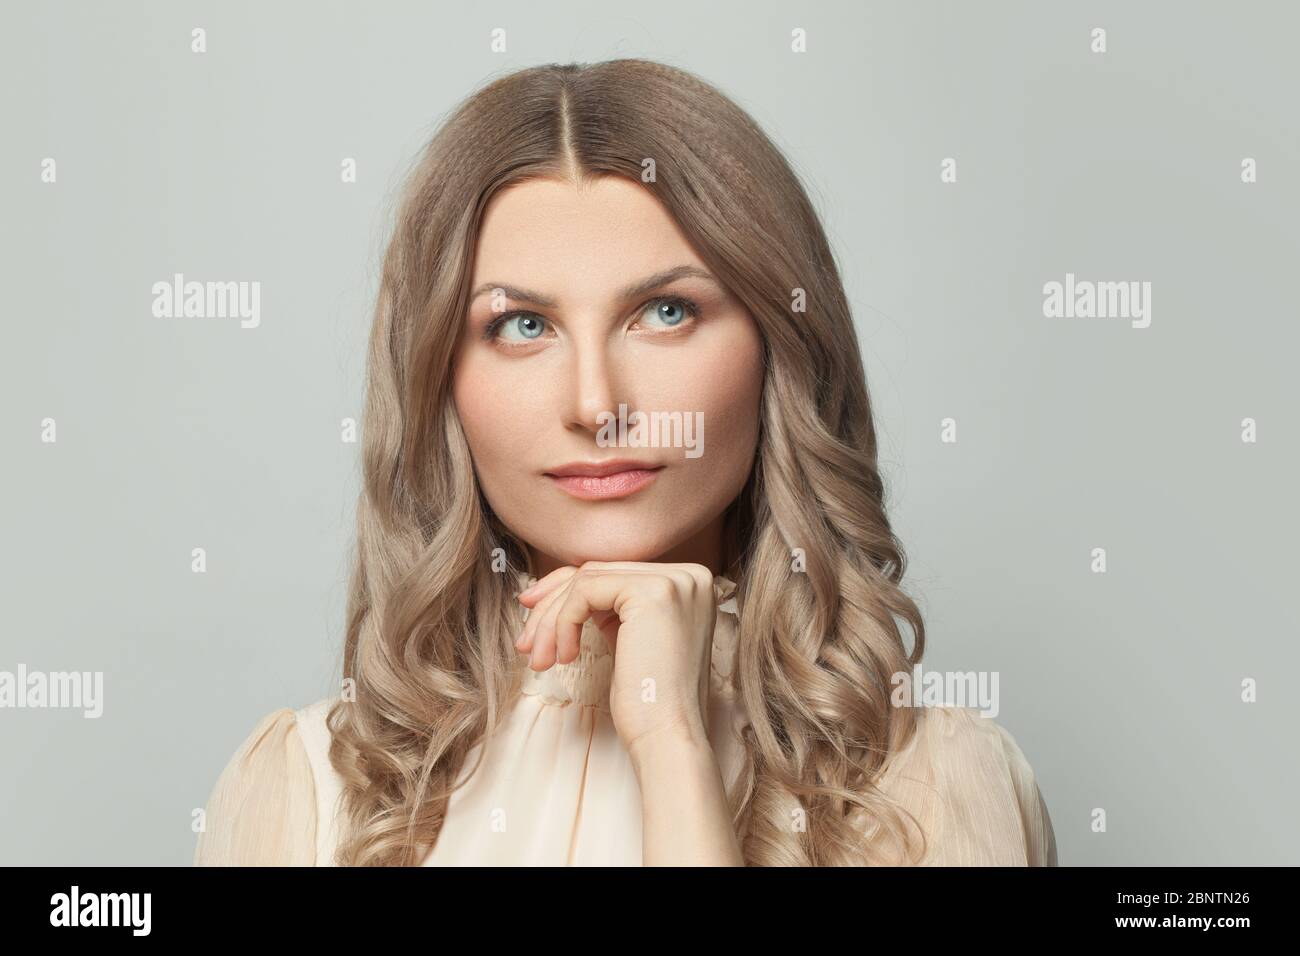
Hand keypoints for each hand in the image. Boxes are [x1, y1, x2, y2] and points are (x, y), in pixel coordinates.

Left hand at [515, 561, 719, 755]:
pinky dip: (563, 622)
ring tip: (539, 659)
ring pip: (587, 580)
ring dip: (552, 621)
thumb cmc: (647, 702)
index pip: (613, 572)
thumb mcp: (631, 638)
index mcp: (688, 583)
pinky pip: (585, 592)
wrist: (668, 738)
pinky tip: (565, 657)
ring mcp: (674, 581)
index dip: (566, 592)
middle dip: (552, 606)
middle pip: (598, 572)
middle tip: (525, 642)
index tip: (533, 616)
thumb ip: (612, 606)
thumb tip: (557, 587)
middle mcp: (688, 575)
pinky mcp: (653, 592)